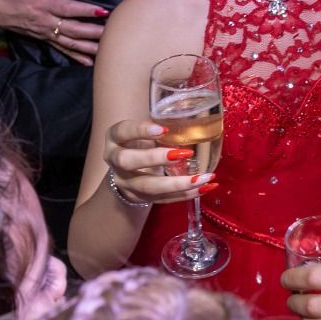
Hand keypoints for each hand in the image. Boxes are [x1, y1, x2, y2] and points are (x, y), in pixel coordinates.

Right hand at [0, 0, 106, 66]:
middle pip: (73, 29)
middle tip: (111, 34)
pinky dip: (75, 56)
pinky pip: (61, 49)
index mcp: (41, 4)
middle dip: (92, 32)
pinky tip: (88, 62)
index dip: (85, 10)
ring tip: (105, 51)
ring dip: (88, 47)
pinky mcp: (43, 38)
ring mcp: (44, 32)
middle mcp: (45, 21)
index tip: (102, 11)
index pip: (67, 8)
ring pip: (70, 42)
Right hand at [102, 119, 216, 205]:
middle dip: (155, 158)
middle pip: (129, 161)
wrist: (125, 176)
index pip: (122, 132)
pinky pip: (164, 199)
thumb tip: (192, 121)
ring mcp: (127, 183)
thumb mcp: (142, 134)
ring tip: (203, 178)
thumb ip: (158, 129)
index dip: (140, 130)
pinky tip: (205, 188)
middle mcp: (116, 162)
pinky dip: (186, 195)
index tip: (162, 129)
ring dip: (178, 183)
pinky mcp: (141, 199)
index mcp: (115, 139)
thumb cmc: (138, 145)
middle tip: (184, 153)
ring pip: (149, 186)